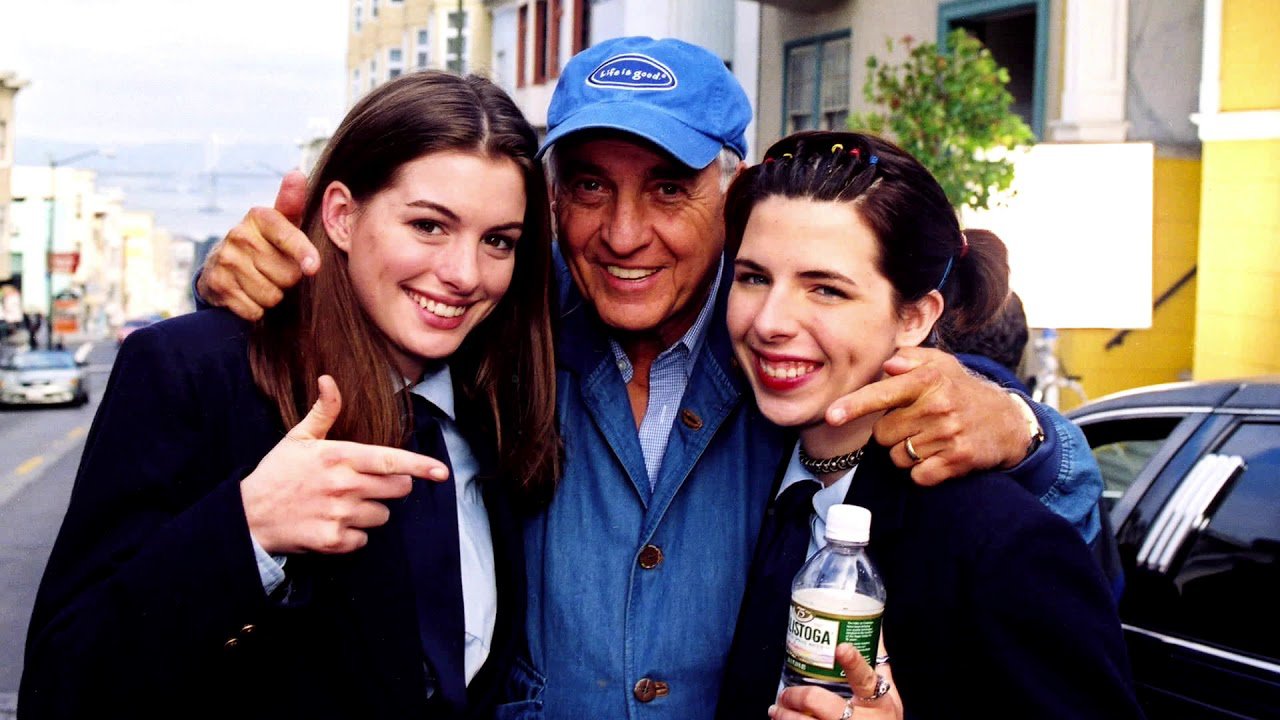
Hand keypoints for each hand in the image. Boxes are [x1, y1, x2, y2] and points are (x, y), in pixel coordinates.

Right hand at [197, 171, 318, 320]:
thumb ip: (292, 203)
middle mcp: (239, 234)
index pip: (289, 237)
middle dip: (288, 280)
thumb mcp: (281, 222)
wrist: (221, 266)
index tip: (313, 268)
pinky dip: (256, 309)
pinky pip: (254, 309)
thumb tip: (297, 173)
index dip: (304, 254)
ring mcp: (225, 259)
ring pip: (272, 295)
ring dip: (272, 296)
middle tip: (276, 271)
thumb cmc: (266, 243)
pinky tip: (247, 294)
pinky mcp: (217, 284)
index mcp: (260, 216)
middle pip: (288, 275)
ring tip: (262, 281)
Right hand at [240, 375, 448, 554]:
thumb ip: (323, 411)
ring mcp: (340, 514)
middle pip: (397, 489)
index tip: (442, 472)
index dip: (420, 466)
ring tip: (341, 505)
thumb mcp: (297, 438)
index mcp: (339, 456)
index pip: (391, 461)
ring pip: (382, 515)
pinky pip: (364, 539)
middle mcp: (344, 485)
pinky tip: (332, 524)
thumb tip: (329, 379)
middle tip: (367, 484)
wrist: (246, 517)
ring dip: (370, 511)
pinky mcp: (333, 541)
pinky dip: (353, 535)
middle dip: (392, 487)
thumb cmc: (276, 473)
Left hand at [771, 644, 901, 719]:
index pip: (864, 679)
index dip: (853, 663)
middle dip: (798, 695)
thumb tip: (873, 628)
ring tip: (776, 709)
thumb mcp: (889, 697)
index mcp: (879, 702)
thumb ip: (877, 665)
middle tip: (786, 693)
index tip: (841, 647)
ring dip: (785, 716)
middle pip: (821, 701)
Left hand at [824, 347, 1031, 484]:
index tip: (831, 416)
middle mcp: (937, 407)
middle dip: (892, 432)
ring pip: (897, 457)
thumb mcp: (941, 364)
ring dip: (906, 452)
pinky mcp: (957, 461)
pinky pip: (917, 476)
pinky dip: (922, 471)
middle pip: (882, 433)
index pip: (882, 393)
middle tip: (915, 423)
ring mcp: (948, 435)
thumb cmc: (962, 390)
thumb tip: (888, 363)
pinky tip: (938, 455)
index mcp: (928, 380)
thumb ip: (910, 358)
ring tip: (929, 438)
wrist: (1007, 421)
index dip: (854, 405)